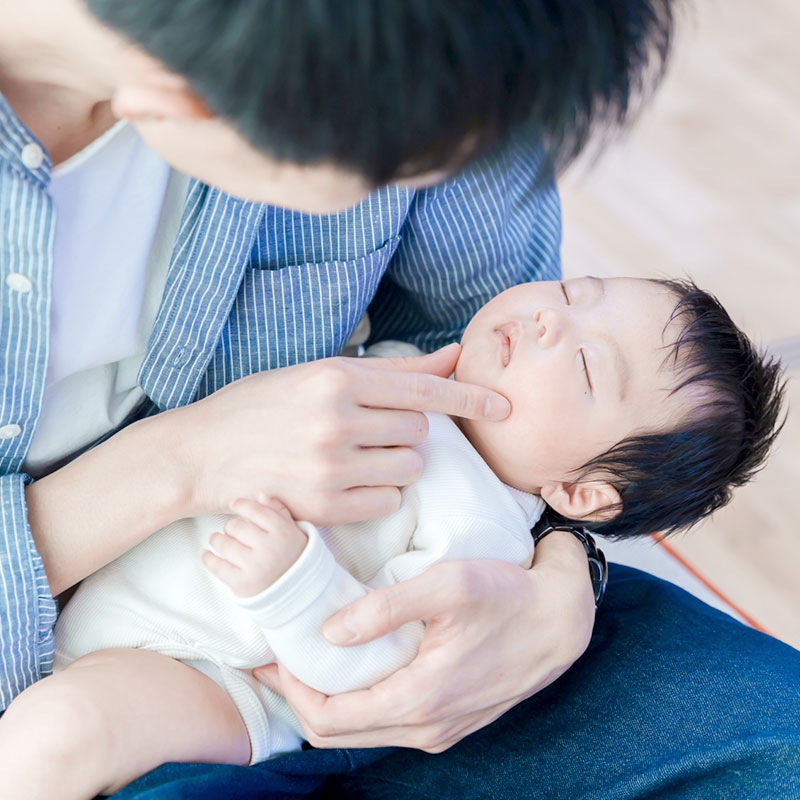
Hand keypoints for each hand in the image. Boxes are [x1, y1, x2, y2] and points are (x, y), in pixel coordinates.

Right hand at [171, 344, 510, 523]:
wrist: (202, 452)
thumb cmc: (262, 404)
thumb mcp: (319, 372)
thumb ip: (390, 371)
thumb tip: (451, 356)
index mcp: (336, 379)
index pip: (423, 388)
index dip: (470, 396)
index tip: (504, 406)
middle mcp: (336, 421)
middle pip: (419, 431)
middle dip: (406, 431)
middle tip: (368, 430)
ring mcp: (329, 468)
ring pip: (409, 469)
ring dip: (397, 464)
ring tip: (356, 456)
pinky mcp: (321, 507)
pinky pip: (386, 503)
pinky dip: (378, 494)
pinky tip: (345, 484)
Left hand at [202, 497, 306, 596]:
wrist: (297, 591)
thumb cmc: (291, 555)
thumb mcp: (292, 531)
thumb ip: (278, 511)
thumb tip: (259, 494)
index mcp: (283, 533)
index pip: (256, 511)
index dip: (242, 505)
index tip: (235, 504)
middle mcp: (270, 549)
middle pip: (236, 527)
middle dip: (231, 527)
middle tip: (232, 530)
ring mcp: (255, 567)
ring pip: (224, 544)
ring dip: (217, 540)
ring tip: (218, 540)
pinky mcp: (242, 584)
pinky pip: (217, 566)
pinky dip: (208, 558)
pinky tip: (206, 553)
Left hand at [253, 532, 594, 750]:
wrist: (560, 620)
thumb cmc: (506, 597)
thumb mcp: (447, 587)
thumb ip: (386, 609)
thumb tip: (329, 632)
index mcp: (419, 701)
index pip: (329, 718)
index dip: (290, 689)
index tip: (271, 654)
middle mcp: (426, 728)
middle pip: (339, 731)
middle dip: (299, 698)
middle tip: (278, 657)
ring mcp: (440, 729)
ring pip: (363, 729)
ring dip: (328, 699)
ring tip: (309, 658)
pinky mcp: (450, 719)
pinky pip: (389, 721)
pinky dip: (359, 700)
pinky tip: (355, 665)